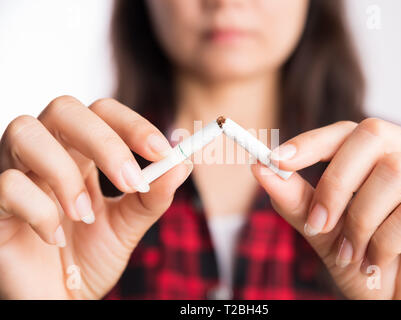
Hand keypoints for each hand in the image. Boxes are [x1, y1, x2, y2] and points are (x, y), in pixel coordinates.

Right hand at [0, 96, 191, 298]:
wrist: (60, 298)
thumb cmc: (90, 258)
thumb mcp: (128, 226)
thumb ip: (152, 197)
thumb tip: (182, 164)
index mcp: (81, 153)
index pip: (103, 112)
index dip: (132, 124)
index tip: (162, 151)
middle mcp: (48, 153)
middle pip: (65, 110)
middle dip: (103, 141)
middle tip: (130, 181)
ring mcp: (16, 173)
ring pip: (25, 132)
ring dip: (64, 173)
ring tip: (83, 214)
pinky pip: (7, 185)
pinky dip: (39, 210)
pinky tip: (53, 238)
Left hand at [252, 118, 400, 298]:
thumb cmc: (373, 271)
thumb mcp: (328, 235)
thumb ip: (300, 202)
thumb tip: (262, 169)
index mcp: (391, 162)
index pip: (351, 130)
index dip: (313, 140)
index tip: (275, 159)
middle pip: (374, 134)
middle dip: (335, 182)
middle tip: (319, 224)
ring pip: (395, 171)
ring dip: (360, 220)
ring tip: (353, 254)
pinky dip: (385, 241)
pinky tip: (379, 262)